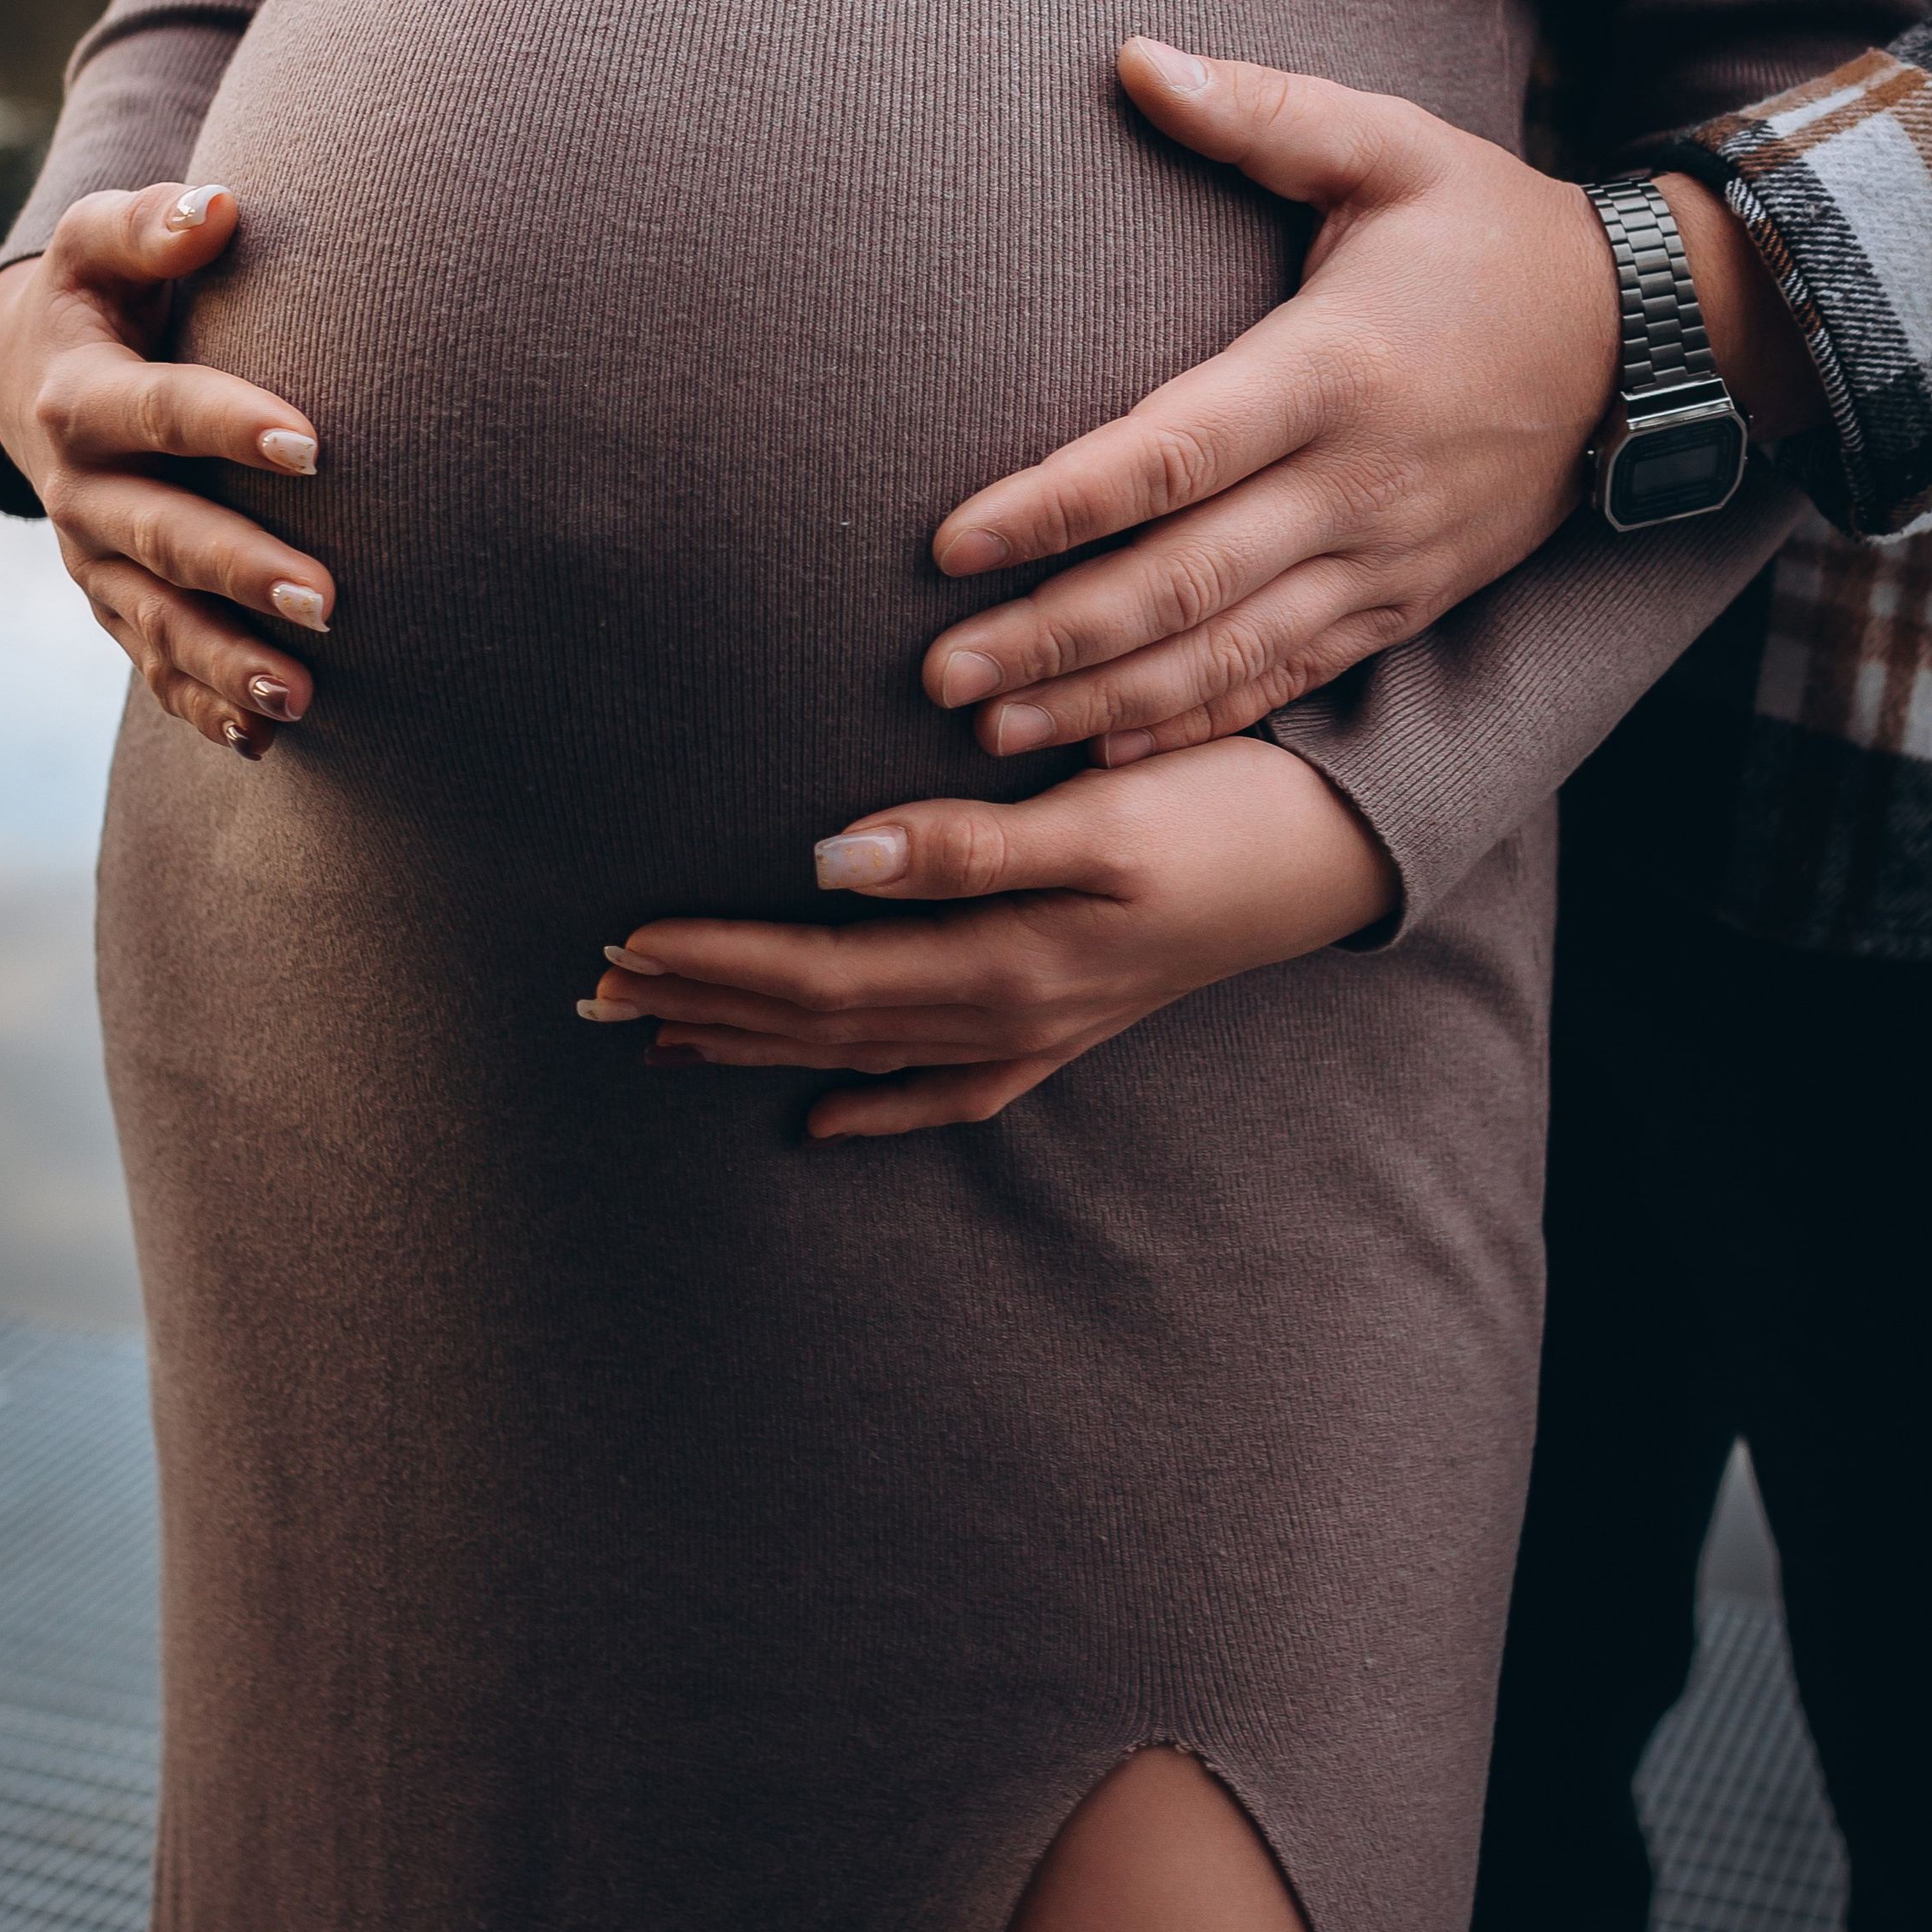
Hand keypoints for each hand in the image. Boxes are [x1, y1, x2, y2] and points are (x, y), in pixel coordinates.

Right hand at [0, 187, 332, 757]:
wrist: (33, 374)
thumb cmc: (102, 296)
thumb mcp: (100, 247)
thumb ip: (151, 223)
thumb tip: (219, 207)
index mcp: (82, 396)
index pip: (159, 410)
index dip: (230, 424)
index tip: (315, 441)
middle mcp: (80, 488)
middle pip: (161, 535)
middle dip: (241, 570)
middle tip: (330, 600)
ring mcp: (93, 557)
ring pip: (156, 621)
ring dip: (226, 663)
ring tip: (303, 698)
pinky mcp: (112, 602)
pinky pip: (150, 664)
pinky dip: (201, 705)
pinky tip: (266, 740)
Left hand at [579, 737, 1393, 1139]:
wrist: (1338, 855)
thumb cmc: (1226, 814)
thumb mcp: (1101, 818)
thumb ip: (965, 845)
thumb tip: (828, 862)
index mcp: (1001, 962)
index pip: (818, 974)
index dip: (714, 963)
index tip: (621, 943)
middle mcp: (1006, 1015)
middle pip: (820, 1024)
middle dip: (705, 1007)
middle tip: (594, 988)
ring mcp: (1037, 1030)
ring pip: (862, 1055)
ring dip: (755, 1045)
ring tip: (655, 1037)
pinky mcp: (1067, 1022)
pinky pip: (944, 1088)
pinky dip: (871, 1104)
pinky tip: (817, 1118)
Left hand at [920, 38, 1819, 764]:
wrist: (1655, 341)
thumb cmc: (1497, 233)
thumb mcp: (1392, 149)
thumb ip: (1260, 112)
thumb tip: (1129, 57)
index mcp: (1334, 370)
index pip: (1173, 452)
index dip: (1059, 505)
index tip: (950, 543)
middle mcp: (1357, 485)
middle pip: (1183, 581)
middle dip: (1054, 634)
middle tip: (936, 674)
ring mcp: (1386, 560)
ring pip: (1228, 654)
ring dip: (1105, 701)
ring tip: (990, 732)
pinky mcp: (1408, 605)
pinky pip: (1289, 679)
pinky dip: (1197, 725)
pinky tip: (1106, 754)